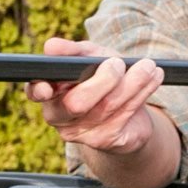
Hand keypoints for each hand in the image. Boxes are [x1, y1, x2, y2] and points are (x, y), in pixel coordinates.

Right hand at [25, 38, 163, 156]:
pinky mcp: (105, 141)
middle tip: (118, 63)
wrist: (125, 112)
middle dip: (102, 81)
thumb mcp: (89, 57)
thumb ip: (73, 51)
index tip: (50, 86)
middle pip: (76, 103)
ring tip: (148, 66)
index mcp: (48, 92)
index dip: (39, 89)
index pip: (35, 91)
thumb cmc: (100, 77)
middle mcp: (59, 116)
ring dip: (132, 83)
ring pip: (106, 107)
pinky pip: (124, 117)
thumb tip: (51, 46)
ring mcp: (80, 133)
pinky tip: (152, 80)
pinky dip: (142, 94)